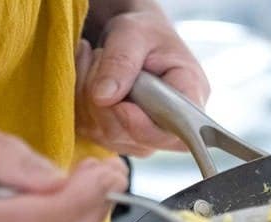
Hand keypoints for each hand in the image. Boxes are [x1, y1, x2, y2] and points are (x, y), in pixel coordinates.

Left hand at [76, 6, 209, 155]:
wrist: (133, 40)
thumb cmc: (144, 33)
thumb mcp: (133, 33)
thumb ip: (121, 62)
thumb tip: (103, 97)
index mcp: (190, 96)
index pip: (177, 133)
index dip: (145, 128)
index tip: (121, 105)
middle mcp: (173, 126)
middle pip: (135, 137)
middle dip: (106, 101)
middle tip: (99, 56)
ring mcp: (147, 138)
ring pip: (108, 135)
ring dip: (88, 96)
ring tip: (94, 59)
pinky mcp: (123, 139)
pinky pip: (92, 132)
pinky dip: (80, 103)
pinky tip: (87, 76)